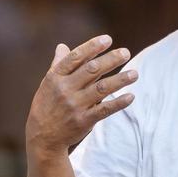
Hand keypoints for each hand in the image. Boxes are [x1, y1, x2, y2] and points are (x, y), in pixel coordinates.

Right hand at [26, 35, 137, 155]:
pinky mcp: (83, 120)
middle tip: (126, 53)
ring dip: (120, 80)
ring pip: (101, 89)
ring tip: (135, 74)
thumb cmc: (46, 105)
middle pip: (91, 70)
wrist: (42, 137)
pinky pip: (104, 110)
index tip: (107, 39)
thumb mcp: (47, 84)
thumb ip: (58, 65)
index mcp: (56, 77)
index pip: (76, 58)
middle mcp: (65, 89)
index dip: (92, 47)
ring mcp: (75, 105)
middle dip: (110, 60)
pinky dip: (118, 103)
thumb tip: (62, 46)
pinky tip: (131, 96)